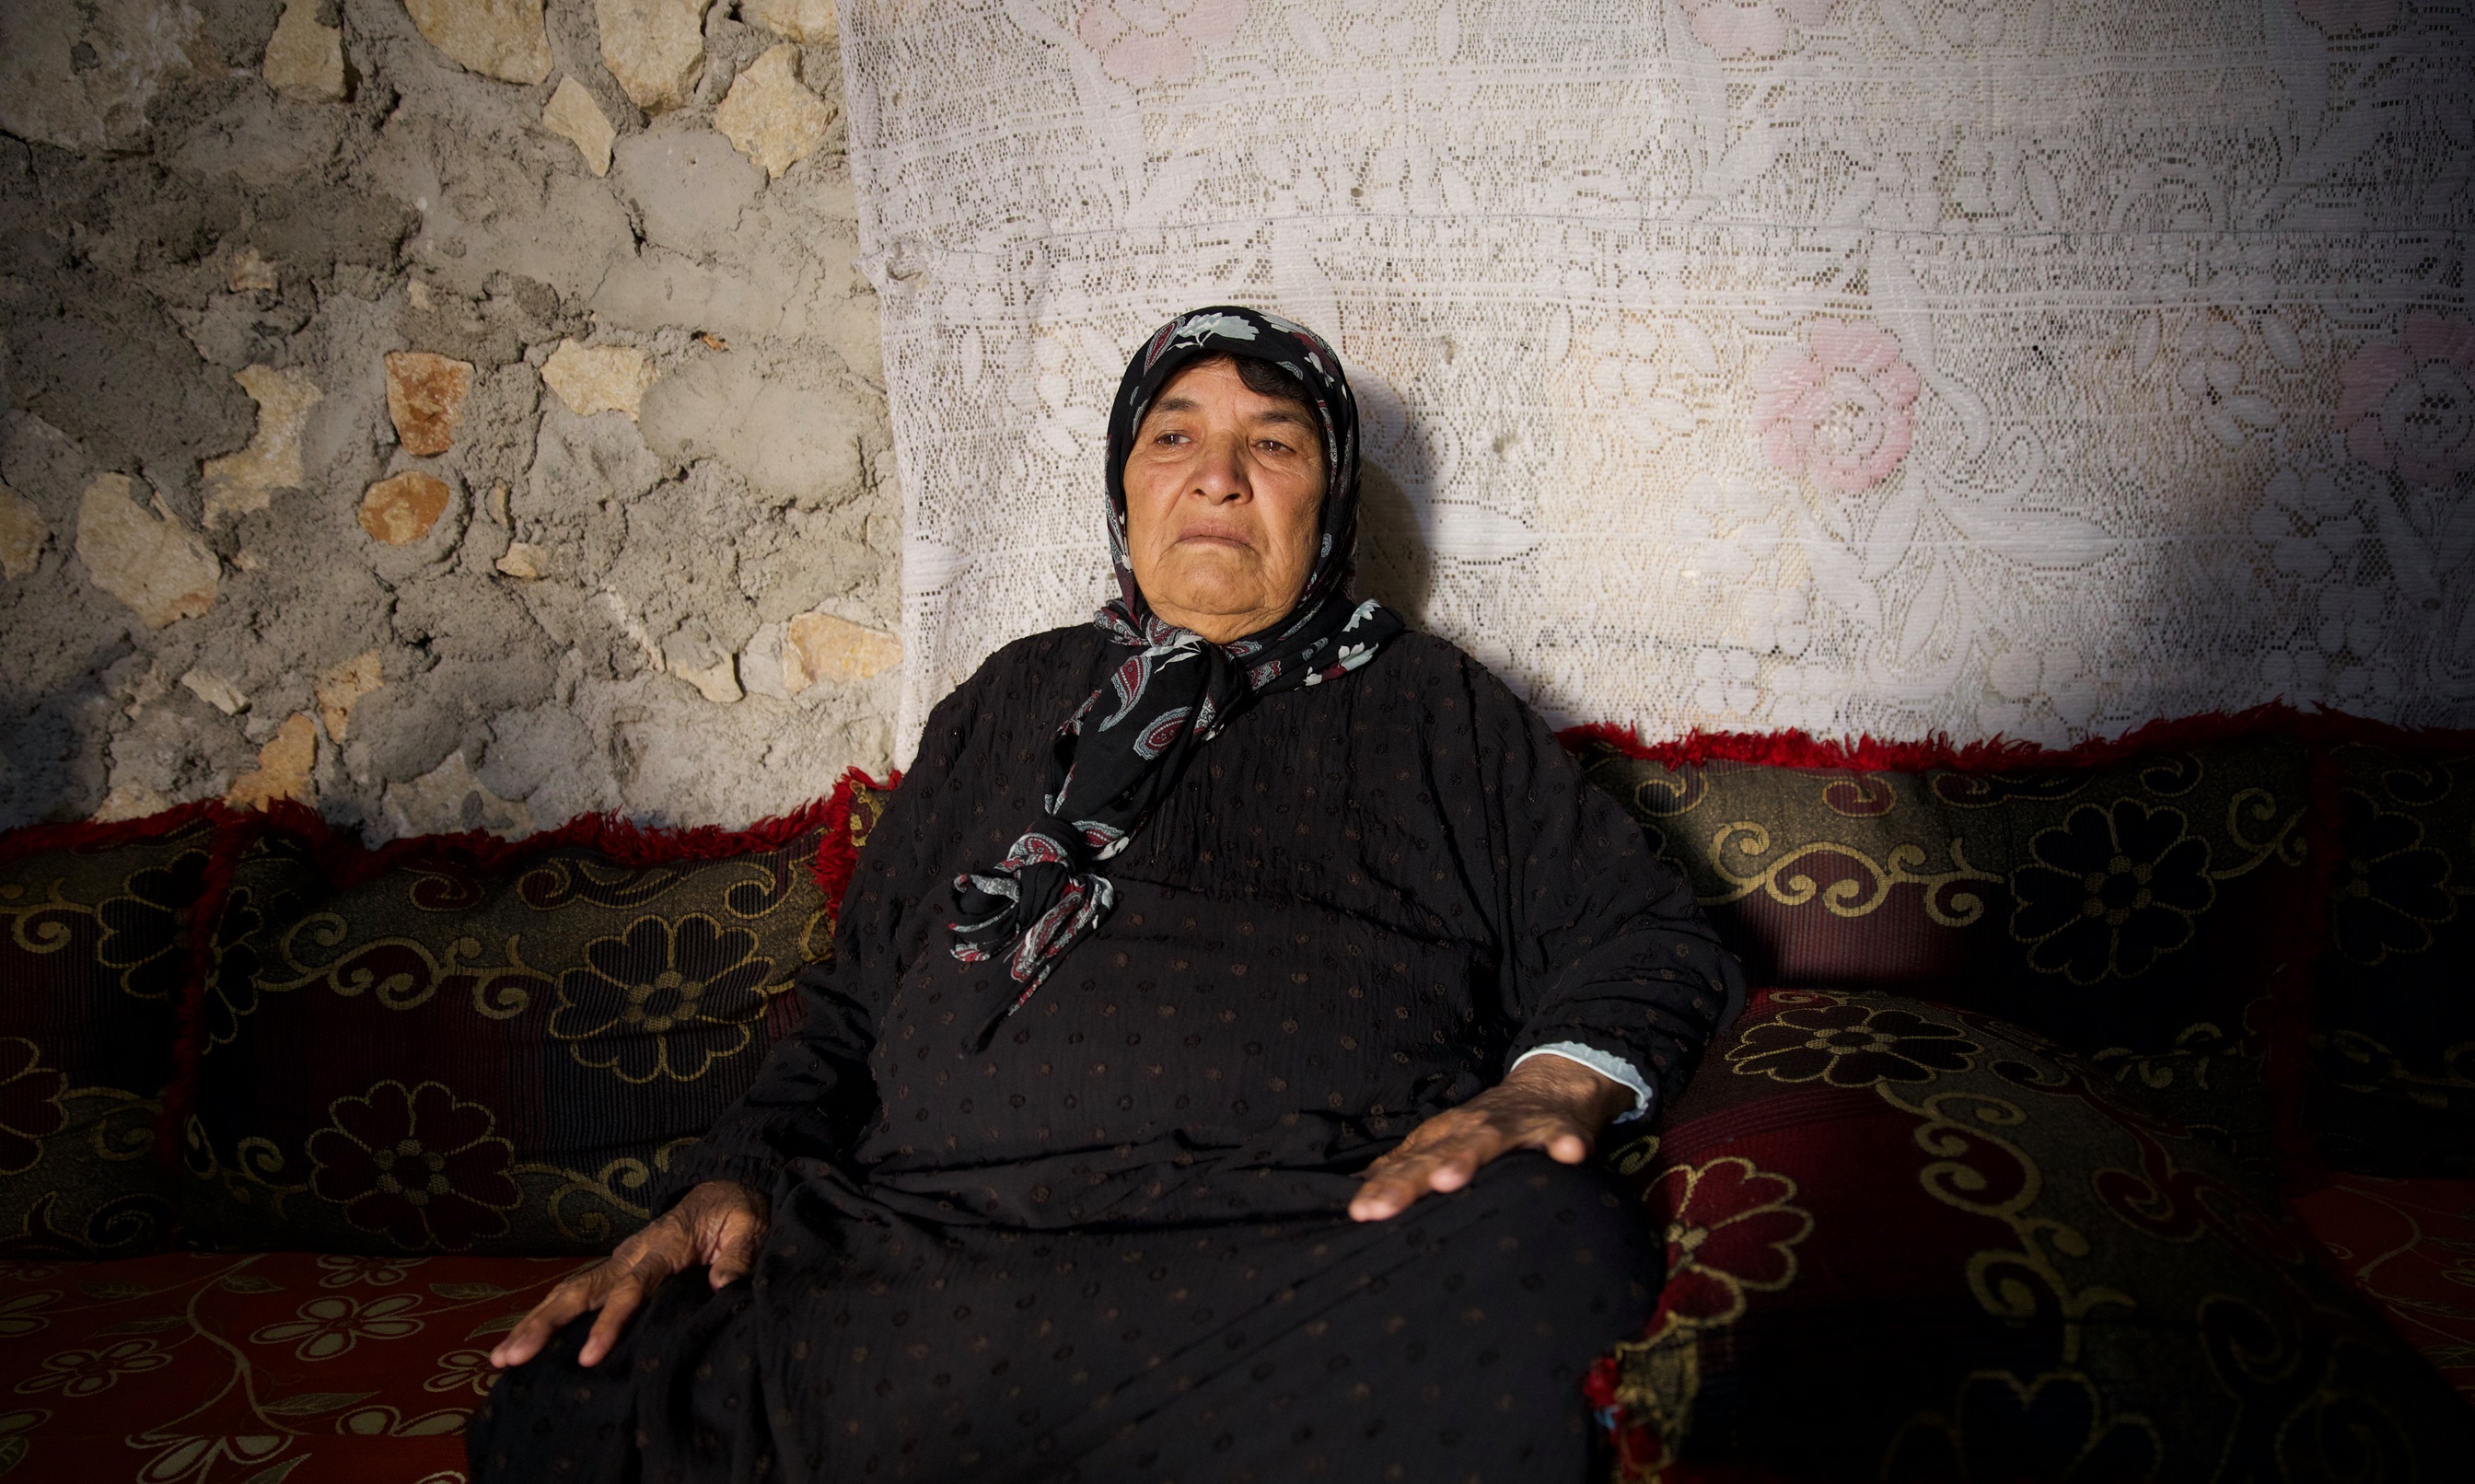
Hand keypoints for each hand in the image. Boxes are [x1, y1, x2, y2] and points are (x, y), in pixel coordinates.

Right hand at [488, 1180, 768, 1369]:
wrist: (725, 1187)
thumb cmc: (738, 1212)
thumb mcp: (749, 1228)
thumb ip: (737, 1257)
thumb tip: (724, 1288)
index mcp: (663, 1247)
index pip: (631, 1289)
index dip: (609, 1323)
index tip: (589, 1357)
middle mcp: (630, 1254)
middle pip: (580, 1290)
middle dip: (543, 1325)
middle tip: (510, 1358)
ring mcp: (619, 1259)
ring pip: (568, 1291)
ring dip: (533, 1323)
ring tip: (500, 1359)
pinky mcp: (616, 1268)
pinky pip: (577, 1291)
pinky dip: (547, 1315)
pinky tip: (524, 1343)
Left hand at [1348, 1055, 1635, 1221]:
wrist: (1549, 1087)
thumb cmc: (1488, 1127)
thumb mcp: (1444, 1144)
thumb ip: (1406, 1168)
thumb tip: (1358, 1194)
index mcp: (1443, 1137)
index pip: (1407, 1165)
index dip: (1383, 1188)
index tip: (1360, 1213)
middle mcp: (1472, 1129)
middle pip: (1435, 1155)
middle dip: (1408, 1180)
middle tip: (1382, 1206)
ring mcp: (1514, 1125)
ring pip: (1488, 1141)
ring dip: (1467, 1157)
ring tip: (1447, 1180)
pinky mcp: (1557, 1127)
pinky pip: (1561, 1136)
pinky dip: (1563, 1143)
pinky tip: (1568, 1156)